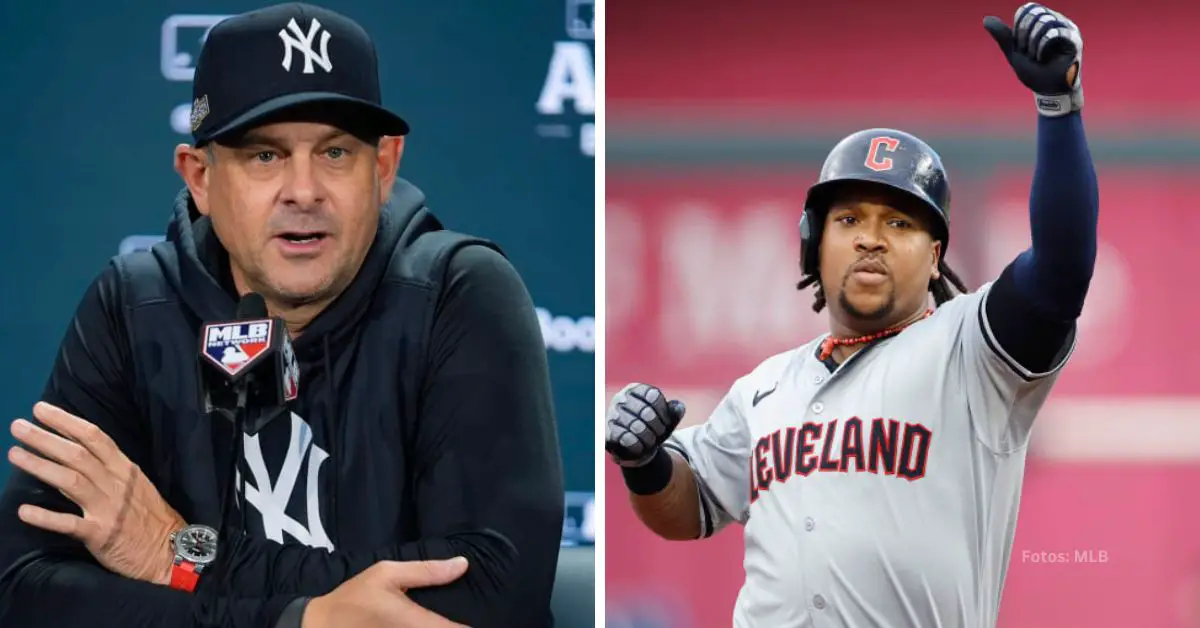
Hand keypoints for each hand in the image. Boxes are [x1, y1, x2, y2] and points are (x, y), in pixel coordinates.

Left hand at [7, 402, 184, 584]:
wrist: (171, 552)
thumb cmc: (150, 518)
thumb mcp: (136, 486)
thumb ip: (107, 472)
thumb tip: (71, 457)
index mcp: (125, 469)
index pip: (94, 437)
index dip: (66, 421)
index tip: (41, 409)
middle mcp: (116, 484)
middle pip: (78, 455)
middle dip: (46, 438)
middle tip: (18, 425)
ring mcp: (108, 508)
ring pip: (71, 481)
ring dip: (41, 465)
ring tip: (14, 453)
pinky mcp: (101, 535)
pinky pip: (70, 524)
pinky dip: (46, 517)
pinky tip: (24, 510)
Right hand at [303, 558, 470, 627]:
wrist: (320, 625)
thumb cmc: (355, 597)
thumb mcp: (387, 574)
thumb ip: (426, 571)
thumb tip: (463, 564)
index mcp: (417, 623)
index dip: (472, 627)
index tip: (486, 618)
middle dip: (457, 627)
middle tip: (469, 619)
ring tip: (451, 621)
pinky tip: (434, 624)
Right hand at [605, 383, 685, 467]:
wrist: (637, 448)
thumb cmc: (653, 428)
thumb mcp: (667, 419)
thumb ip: (675, 410)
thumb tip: (679, 407)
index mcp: (636, 389)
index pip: (654, 396)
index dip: (664, 412)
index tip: (665, 421)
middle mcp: (621, 398)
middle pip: (646, 412)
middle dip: (658, 427)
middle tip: (659, 434)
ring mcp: (612, 414)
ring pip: (637, 427)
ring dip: (649, 438)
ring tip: (650, 441)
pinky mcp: (608, 431)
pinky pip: (627, 439)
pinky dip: (638, 446)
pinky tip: (639, 446)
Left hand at [983, 2, 1083, 116]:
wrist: (1047, 91)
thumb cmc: (1034, 73)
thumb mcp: (1014, 52)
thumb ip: (1003, 35)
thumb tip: (986, 19)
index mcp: (1044, 21)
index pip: (1026, 10)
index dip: (1018, 29)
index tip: (1021, 47)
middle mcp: (1057, 20)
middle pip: (1034, 15)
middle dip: (1025, 37)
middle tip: (1029, 53)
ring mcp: (1067, 28)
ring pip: (1043, 23)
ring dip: (1033, 45)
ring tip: (1037, 57)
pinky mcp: (1074, 38)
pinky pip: (1052, 34)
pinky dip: (1042, 48)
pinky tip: (1044, 58)